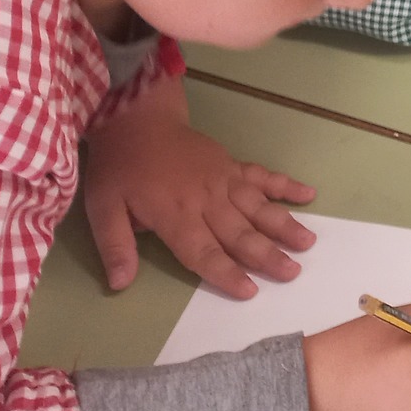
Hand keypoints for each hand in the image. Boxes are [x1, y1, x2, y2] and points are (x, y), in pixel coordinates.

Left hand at [82, 73, 315, 298]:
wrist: (137, 119)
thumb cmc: (120, 167)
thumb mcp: (102, 207)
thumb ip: (115, 246)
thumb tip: (120, 284)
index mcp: (174, 214)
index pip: (203, 251)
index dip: (226, 273)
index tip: (250, 291)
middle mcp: (206, 199)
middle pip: (240, 232)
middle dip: (267, 255)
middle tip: (292, 273)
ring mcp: (223, 179)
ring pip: (258, 206)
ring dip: (284, 225)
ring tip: (307, 243)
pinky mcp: (231, 164)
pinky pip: (263, 176)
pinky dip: (286, 184)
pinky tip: (309, 194)